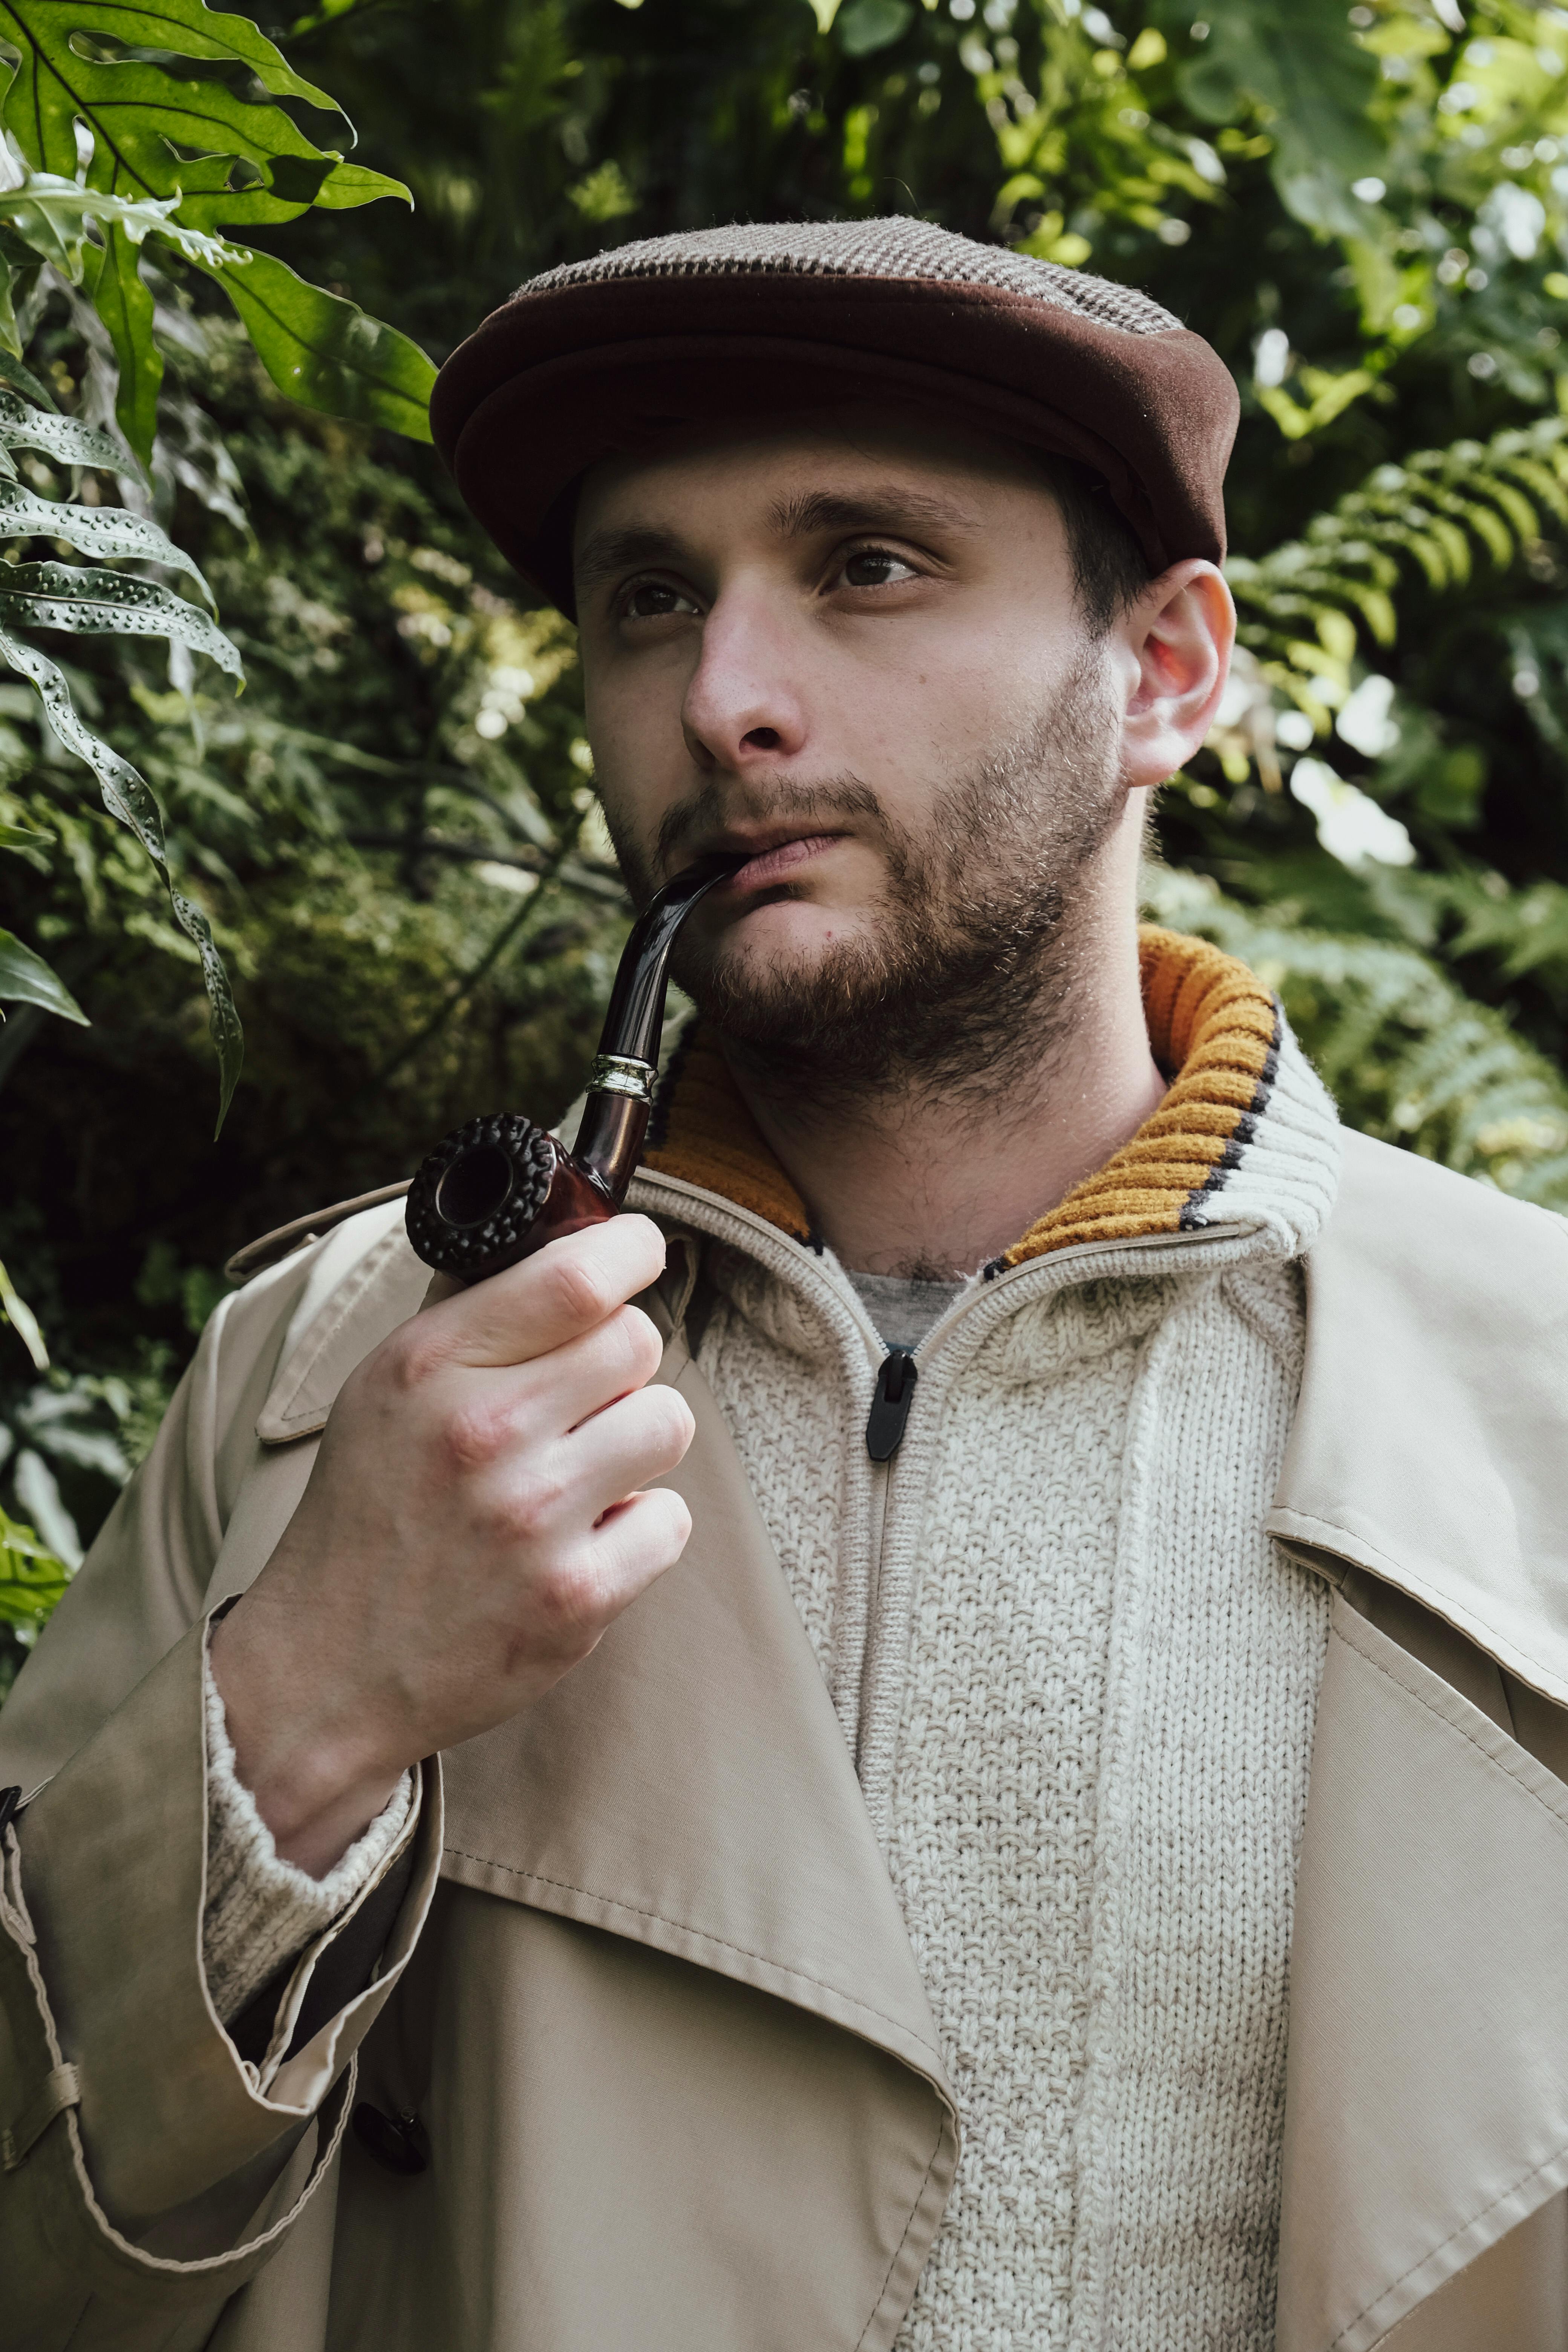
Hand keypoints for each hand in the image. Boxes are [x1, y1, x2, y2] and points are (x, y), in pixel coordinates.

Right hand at [210, 1215, 693, 1875]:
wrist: (326, 1669)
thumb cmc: (368, 1515)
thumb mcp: (385, 1390)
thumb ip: (475, 1318)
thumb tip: (570, 1243)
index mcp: (430, 1366)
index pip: (577, 1276)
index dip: (629, 1251)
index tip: (637, 1253)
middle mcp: (484, 1433)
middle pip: (638, 1342)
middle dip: (619, 1367)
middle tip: (577, 1405)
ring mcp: (533, 1518)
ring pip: (667, 1422)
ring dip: (634, 1443)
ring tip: (577, 1474)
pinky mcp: (575, 1598)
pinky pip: (670, 1520)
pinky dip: (637, 1531)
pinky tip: (580, 1542)